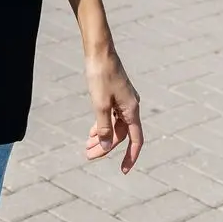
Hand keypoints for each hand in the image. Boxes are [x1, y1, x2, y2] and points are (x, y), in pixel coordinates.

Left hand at [84, 46, 142, 173]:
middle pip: (121, 134)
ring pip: (115, 125)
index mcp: (131, 110)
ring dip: (102, 136)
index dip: (130, 157)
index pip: (135, 140)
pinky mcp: (115, 94)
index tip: (123, 171)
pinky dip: (102, 125)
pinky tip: (92, 131)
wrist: (99, 51)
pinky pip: (111, 115)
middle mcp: (131, 106)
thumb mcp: (100, 104)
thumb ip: (105, 127)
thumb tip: (107, 147)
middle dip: (106, 147)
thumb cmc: (100, 75)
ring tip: (87, 146)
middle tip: (89, 156)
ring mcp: (123, 100)